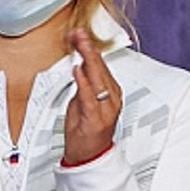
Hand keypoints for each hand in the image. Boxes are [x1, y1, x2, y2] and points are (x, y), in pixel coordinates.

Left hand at [64, 28, 120, 164]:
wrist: (89, 157)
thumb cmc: (87, 131)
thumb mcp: (83, 102)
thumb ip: (83, 86)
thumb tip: (79, 69)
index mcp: (111, 93)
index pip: (101, 65)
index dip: (90, 48)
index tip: (80, 35)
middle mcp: (111, 99)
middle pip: (100, 68)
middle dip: (89, 48)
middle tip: (79, 33)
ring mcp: (104, 108)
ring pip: (97, 79)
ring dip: (88, 59)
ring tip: (80, 44)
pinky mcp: (95, 118)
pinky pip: (89, 97)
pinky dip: (83, 82)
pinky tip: (78, 71)